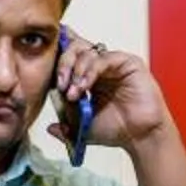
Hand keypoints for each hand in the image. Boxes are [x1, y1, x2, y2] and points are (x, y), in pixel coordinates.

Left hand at [49, 36, 174, 154]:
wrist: (139, 137)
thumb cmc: (115, 130)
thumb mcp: (82, 128)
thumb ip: (66, 125)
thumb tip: (49, 128)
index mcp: (88, 77)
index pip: (69, 58)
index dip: (57, 61)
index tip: (46, 74)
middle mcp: (100, 66)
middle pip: (75, 48)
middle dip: (63, 64)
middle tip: (59, 84)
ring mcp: (113, 63)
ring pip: (86, 51)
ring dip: (75, 71)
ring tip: (73, 93)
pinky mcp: (128, 62)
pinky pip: (103, 58)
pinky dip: (89, 71)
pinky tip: (83, 87)